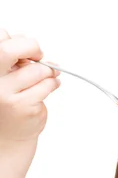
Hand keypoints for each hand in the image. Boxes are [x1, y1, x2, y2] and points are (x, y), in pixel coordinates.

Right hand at [0, 29, 59, 143]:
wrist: (10, 137)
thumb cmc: (8, 104)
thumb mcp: (5, 80)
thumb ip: (13, 64)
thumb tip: (33, 50)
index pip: (0, 40)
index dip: (17, 41)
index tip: (28, 49)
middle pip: (11, 51)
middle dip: (31, 48)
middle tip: (40, 55)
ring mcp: (8, 96)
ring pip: (35, 71)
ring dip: (48, 70)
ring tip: (52, 73)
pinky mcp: (25, 107)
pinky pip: (45, 87)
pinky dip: (53, 83)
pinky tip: (52, 84)